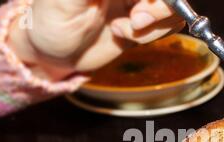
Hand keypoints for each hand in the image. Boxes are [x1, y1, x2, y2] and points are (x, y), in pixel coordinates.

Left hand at [8, 0, 183, 80]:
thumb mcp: (65, 1)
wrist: (54, 53)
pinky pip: (169, 23)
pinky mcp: (144, 20)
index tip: (140, 6)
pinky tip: (124, 34)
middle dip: (159, 7)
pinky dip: (154, 33)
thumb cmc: (50, 20)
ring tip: (122, 29)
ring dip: (154, 23)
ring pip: (172, 7)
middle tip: (136, 21)